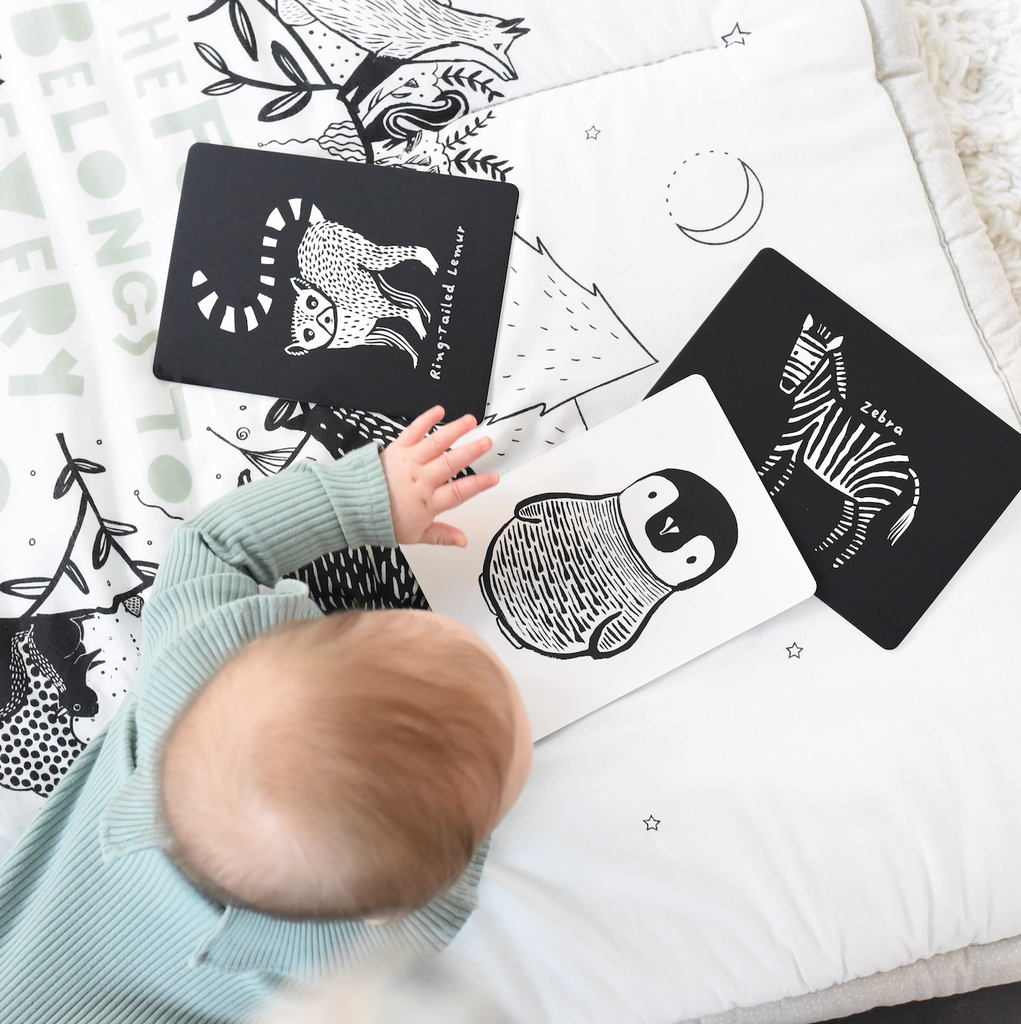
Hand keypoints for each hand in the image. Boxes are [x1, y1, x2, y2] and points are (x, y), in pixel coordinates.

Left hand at [380, 406, 498, 546]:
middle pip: (449, 464)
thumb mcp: (415, 535)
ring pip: (435, 444)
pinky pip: (413, 431)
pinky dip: (425, 420)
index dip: (478, 485)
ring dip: (454, 430)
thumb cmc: (382, 520)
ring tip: (470, 421)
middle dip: (470, 452)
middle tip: (487, 442)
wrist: (352, 507)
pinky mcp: (396, 449)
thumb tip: (463, 541)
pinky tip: (439, 410)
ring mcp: (408, 462)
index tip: (493, 478)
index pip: (458, 492)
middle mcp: (420, 479)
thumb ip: (442, 535)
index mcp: (427, 502)